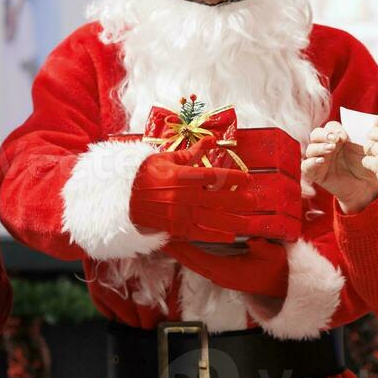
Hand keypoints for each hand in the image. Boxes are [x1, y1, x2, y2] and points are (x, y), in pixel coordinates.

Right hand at [130, 139, 288, 241]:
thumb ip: (191, 153)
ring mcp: (178, 214)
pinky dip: (215, 236)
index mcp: (180, 176)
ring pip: (211, 219)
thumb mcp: (166, 158)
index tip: (247, 178)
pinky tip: (230, 236)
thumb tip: (212, 140)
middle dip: (237, 201)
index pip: (212, 176)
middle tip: (255, 201)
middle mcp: (182, 195)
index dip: (231, 177)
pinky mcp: (174, 228)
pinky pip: (198, 233)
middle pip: (216, 199)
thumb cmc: (144, 174)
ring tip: (249, 222)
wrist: (122, 197)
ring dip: (232, 221)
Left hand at [162, 237, 289, 298]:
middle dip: (176, 248)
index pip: (197, 257)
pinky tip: (188, 242)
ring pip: (195, 262)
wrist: (285, 287)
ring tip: (170, 235)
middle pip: (191, 260)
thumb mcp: (272, 255)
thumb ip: (261, 246)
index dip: (181, 247)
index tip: (168, 234)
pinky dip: (192, 252)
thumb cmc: (278, 270)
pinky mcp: (224, 274)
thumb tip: (252, 238)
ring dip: (182, 250)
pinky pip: (203, 262)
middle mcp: (220, 275)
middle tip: (161, 231)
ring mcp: (221, 276)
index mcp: (227, 271)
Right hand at [304, 122, 377, 213]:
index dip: (335, 128)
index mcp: (337, 138)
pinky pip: (306, 165)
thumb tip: (356, 126)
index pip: (329, 127)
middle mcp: (326, 147)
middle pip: (316, 134)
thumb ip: (358, 136)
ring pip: (310, 148)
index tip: (345, 136)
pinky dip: (311, 162)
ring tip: (331, 149)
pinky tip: (321, 161)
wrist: (366, 186)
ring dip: (319, 147)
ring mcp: (320, 159)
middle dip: (324, 134)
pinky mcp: (315, 173)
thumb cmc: (365, 165)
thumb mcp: (364, 148)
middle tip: (335, 139)